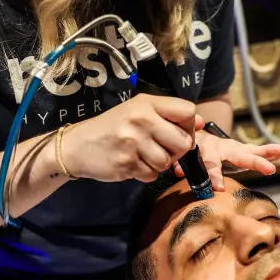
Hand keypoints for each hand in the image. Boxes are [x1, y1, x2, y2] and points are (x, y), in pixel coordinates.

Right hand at [61, 94, 203, 182]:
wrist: (78, 145)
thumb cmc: (112, 128)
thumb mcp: (137, 111)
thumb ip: (168, 115)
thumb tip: (201, 123)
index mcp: (146, 103)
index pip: (188, 112)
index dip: (189, 126)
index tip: (177, 131)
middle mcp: (141, 119)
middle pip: (183, 141)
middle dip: (176, 150)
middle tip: (161, 149)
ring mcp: (133, 142)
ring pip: (168, 162)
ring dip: (159, 164)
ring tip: (143, 156)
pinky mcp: (127, 163)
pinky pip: (151, 175)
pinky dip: (145, 173)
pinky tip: (132, 164)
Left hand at [175, 131, 279, 190]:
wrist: (193, 135)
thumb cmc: (188, 150)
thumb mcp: (182, 157)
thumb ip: (181, 163)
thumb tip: (174, 169)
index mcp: (207, 149)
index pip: (211, 163)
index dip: (213, 175)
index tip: (217, 188)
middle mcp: (224, 147)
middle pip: (241, 155)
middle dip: (255, 162)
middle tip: (269, 170)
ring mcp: (236, 148)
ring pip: (255, 151)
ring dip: (271, 153)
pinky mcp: (243, 151)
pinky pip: (260, 152)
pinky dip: (274, 152)